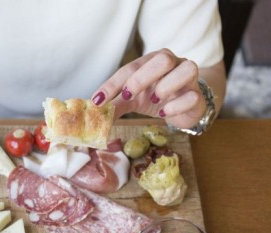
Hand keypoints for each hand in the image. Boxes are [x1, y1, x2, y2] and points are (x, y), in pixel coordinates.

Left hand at [91, 48, 206, 128]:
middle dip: (141, 78)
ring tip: (153, 101)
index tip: (98, 101)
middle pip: (163, 59)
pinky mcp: (198, 95)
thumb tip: (96, 112)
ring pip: (186, 70)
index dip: (112, 84)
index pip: (130, 68)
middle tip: (127, 95)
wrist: (184, 106)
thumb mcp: (133, 100)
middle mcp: (173, 63)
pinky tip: (163, 113)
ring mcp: (189, 78)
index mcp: (152, 61)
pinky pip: (192, 96)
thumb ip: (116, 104)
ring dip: (165, 87)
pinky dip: (175, 106)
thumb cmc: (156, 97)